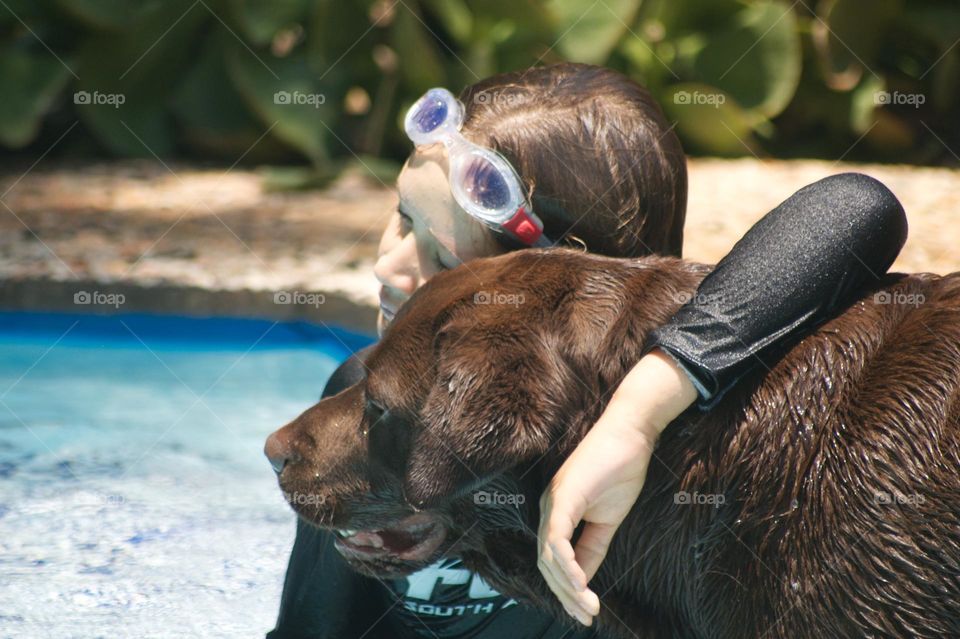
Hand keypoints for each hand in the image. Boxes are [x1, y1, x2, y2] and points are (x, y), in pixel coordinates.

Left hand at [537, 349, 697, 625]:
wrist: (632, 433)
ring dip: (568, 587)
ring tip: (588, 608)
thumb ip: (592, 546)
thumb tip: (584, 579)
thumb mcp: (607, 518)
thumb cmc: (621, 468)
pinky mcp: (564, 495)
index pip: (552, 560)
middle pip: (546, 563)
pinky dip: (567, 564)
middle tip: (586, 617)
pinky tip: (582, 583)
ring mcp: (553, 500)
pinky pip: (558, 537)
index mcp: (557, 513)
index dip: (565, 589)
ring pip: (549, 556)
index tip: (585, 612)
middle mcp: (548, 508)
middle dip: (565, 595)